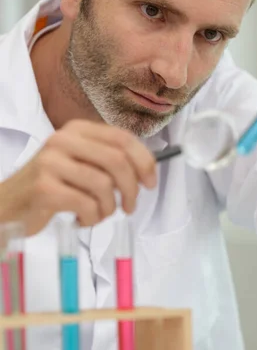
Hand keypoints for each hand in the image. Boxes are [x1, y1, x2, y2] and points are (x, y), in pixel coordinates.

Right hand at [0, 120, 155, 235]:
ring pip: (104, 186)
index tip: (150, 183)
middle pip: (118, 161)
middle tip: (129, 207)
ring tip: (98, 215)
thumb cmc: (52, 186)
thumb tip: (146, 173)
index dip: (144, 162)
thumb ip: (108, 161)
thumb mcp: (79, 163)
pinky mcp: (45, 188)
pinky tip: (81, 219)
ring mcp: (51, 162)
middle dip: (131, 189)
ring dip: (108, 208)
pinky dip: (92, 218)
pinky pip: (87, 205)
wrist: (8, 205)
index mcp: (77, 129)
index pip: (123, 139)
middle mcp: (63, 140)